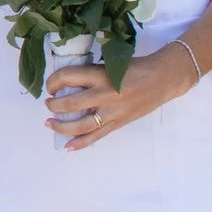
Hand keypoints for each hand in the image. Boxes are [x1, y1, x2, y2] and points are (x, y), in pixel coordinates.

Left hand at [43, 46, 188, 150]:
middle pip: (70, 103)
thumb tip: (68, 82)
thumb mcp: (111, 64)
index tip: (51, 85)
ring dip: (61, 126)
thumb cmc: (136, 67)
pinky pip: (96, 136)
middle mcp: (104, 94)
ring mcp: (112, 112)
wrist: (162, 79)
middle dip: (54, 105)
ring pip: (80, 125)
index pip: (68, 77)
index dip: (53, 82)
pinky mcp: (118, 124)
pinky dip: (80, 143)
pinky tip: (67, 147)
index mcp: (101, 75)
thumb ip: (92, 73)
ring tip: (50, 123)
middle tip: (49, 104)